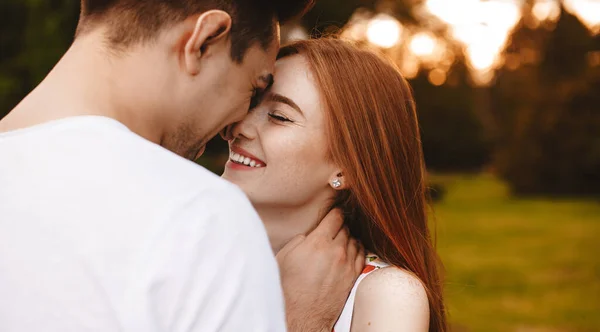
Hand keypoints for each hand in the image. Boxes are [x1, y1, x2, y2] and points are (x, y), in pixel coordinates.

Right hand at [276, 209, 364, 331]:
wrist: (301, 314)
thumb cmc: (288, 287)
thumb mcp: (285, 256)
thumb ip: (300, 239)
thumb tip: (311, 234)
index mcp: (317, 242)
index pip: (335, 216)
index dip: (334, 212)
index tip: (333, 212)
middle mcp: (336, 250)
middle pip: (345, 227)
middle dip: (339, 225)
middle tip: (333, 226)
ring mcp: (347, 263)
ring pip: (354, 239)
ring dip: (348, 236)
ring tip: (340, 238)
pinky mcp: (353, 275)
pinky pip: (361, 253)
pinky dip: (357, 247)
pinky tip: (350, 248)